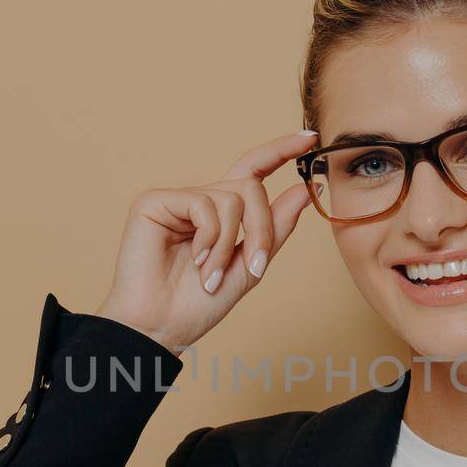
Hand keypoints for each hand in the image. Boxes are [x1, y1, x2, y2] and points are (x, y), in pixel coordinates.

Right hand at [93, 130, 317, 354]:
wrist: (161, 327)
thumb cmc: (197, 305)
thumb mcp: (249, 267)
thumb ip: (274, 230)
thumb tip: (303, 190)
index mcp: (221, 215)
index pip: (253, 171)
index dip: (281, 152)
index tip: (311, 138)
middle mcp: (200, 201)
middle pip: (250, 187)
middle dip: (261, 229)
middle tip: (254, 267)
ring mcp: (176, 199)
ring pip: (231, 198)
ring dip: (230, 243)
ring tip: (212, 274)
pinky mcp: (155, 201)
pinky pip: (204, 204)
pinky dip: (210, 237)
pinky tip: (196, 259)